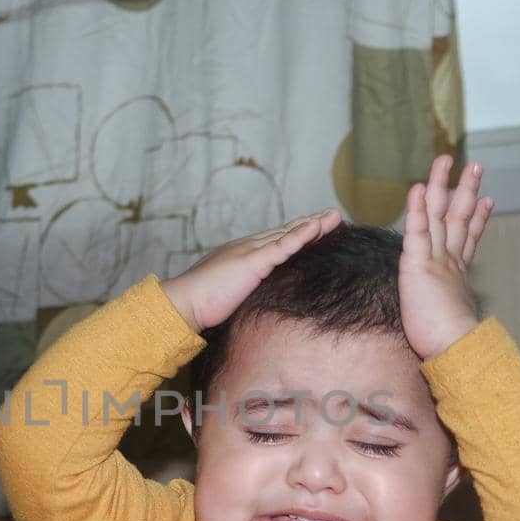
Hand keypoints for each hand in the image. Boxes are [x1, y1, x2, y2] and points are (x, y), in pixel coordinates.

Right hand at [160, 209, 344, 333]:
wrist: (185, 303)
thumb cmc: (203, 304)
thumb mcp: (233, 294)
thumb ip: (247, 290)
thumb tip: (260, 299)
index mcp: (245, 255)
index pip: (277, 241)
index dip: (298, 234)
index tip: (318, 229)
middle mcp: (250, 247)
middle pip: (287, 232)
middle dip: (311, 224)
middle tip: (334, 216)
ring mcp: (251, 252)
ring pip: (289, 234)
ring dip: (313, 224)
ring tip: (334, 216)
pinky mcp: (252, 261)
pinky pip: (282, 246)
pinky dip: (300, 235)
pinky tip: (316, 227)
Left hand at [399, 154, 492, 359]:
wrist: (455, 346)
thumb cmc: (450, 342)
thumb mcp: (452, 318)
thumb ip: (453, 307)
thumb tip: (459, 315)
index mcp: (457, 274)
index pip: (468, 239)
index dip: (478, 218)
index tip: (487, 201)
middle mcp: (450, 261)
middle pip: (459, 216)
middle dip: (467, 190)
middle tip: (475, 167)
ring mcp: (436, 259)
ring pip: (440, 214)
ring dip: (442, 185)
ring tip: (446, 161)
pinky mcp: (418, 263)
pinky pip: (417, 229)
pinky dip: (418, 207)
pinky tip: (418, 187)